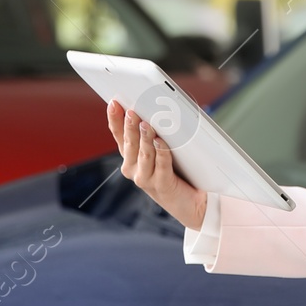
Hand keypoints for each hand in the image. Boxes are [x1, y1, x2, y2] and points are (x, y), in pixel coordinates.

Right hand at [105, 99, 206, 230]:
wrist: (190, 201)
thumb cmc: (174, 171)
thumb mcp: (158, 150)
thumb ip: (152, 133)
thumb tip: (153, 109)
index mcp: (130, 157)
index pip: (118, 135)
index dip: (115, 120)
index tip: (114, 104)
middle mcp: (133, 169)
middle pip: (130, 143)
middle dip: (130, 126)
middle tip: (132, 111)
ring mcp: (145, 179)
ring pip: (144, 154)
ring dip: (145, 138)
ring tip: (146, 124)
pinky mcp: (162, 186)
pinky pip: (161, 165)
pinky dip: (161, 152)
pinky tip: (161, 142)